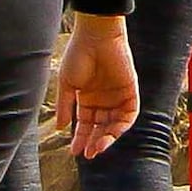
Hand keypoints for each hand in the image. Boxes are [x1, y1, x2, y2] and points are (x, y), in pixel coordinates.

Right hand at [57, 16, 140, 159]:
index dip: (80, 138)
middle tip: (86, 154)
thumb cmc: (78, 56)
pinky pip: (129, 114)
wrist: (95, 37)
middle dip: (93, 141)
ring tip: (96, 148)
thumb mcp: (67, 84)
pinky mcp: (130, 90)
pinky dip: (120, 126)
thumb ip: (65, 106)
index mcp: (86, 98)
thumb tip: (61, 128)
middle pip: (100, 127)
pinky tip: (109, 134)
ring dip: (106, 138)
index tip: (73, 151)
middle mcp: (103, 99)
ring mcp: (117, 95)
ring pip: (114, 124)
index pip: (85, 124)